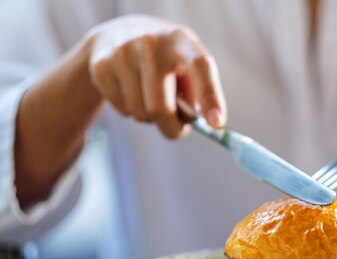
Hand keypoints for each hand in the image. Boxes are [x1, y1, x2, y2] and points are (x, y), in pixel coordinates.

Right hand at [86, 15, 226, 137]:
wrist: (119, 34)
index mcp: (181, 41)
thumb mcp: (185, 67)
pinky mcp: (102, 65)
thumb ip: (194, 93)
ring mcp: (123, 52)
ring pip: (140, 113)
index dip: (210, 97)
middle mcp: (151, 43)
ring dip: (149, 117)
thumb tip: (191, 121)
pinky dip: (129, 110)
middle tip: (176, 129)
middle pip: (161, 107)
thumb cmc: (165, 61)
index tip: (216, 123)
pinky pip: (121, 109)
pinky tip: (130, 90)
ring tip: (149, 97)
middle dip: (171, 128)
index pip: (200, 68)